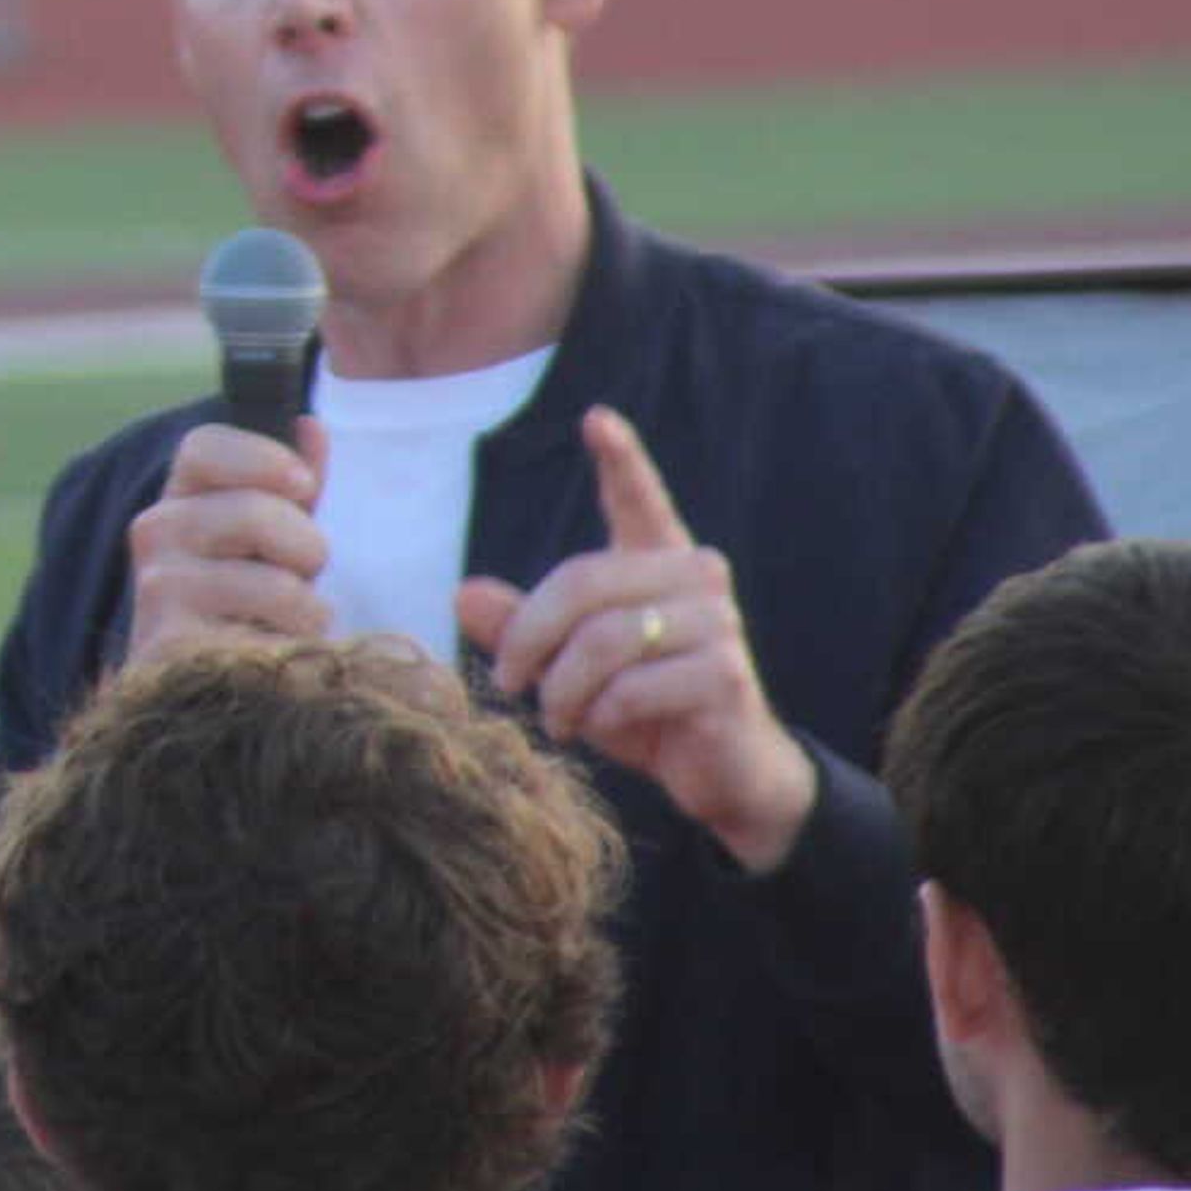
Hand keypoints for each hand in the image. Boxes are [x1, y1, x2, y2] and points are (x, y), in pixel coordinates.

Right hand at [121, 414, 333, 667]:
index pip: (203, 446)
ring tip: (287, 628)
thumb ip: (293, 484)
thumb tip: (309, 425)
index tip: (302, 486)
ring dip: (308, 613)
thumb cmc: (248, 605)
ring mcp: (158, 591)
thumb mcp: (275, 540)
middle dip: (306, 549)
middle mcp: (154, 534)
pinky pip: (271, 641)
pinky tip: (272, 661)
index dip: (262, 458)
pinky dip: (292, 653)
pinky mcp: (173, 650)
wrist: (202, 692)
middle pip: (253, 510)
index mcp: (178, 498)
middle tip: (301, 579)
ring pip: (275, 584)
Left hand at [456, 406, 818, 871]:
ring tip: (557, 718)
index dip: (621, 458)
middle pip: (581, 582)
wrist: (722, 772)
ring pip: (603, 640)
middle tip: (508, 681)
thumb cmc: (641, 706)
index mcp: (658, 560)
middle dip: (529, 637)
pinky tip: (603, 727)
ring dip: (563, 689)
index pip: (638, 498)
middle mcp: (696, 576)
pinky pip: (633, 686)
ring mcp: (717, 623)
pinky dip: (602, 715)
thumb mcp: (569, 666)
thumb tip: (464, 594)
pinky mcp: (726, 674)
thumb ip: (521, 627)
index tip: (597, 417)